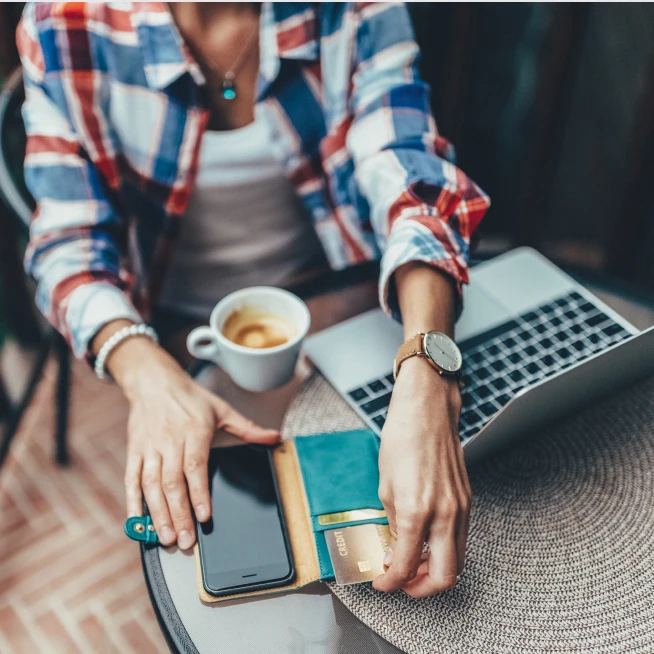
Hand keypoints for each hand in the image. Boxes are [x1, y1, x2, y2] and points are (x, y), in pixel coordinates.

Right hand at [110, 336, 279, 549]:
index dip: (198, 493)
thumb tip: (275, 438)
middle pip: (172, 482)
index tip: (204, 516)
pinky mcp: (134, 451)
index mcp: (194, 430)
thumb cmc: (189, 398)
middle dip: (179, 514)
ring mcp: (149, 447)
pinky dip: (133, 502)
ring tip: (165, 538)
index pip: (195, 466)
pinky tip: (137, 521)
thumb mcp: (222, 409)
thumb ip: (248, 429)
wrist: (153, 381)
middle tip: (185, 541)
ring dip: (158, 513)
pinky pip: (131, 479)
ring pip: (151, 484)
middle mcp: (170, 440)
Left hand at [373, 356, 470, 597]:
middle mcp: (445, 514)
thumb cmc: (402, 439)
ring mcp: (460, 508)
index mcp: (417, 511)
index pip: (406, 566)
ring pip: (458, 560)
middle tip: (402, 583)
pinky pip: (461, 538)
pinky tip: (426, 541)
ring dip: (435, 570)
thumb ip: (393, 525)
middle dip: (421, 589)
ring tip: (413, 564)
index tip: (382, 583)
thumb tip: (395, 551)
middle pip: (445, 577)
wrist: (427, 411)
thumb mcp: (385, 486)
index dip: (391, 582)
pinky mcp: (467, 500)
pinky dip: (444, 550)